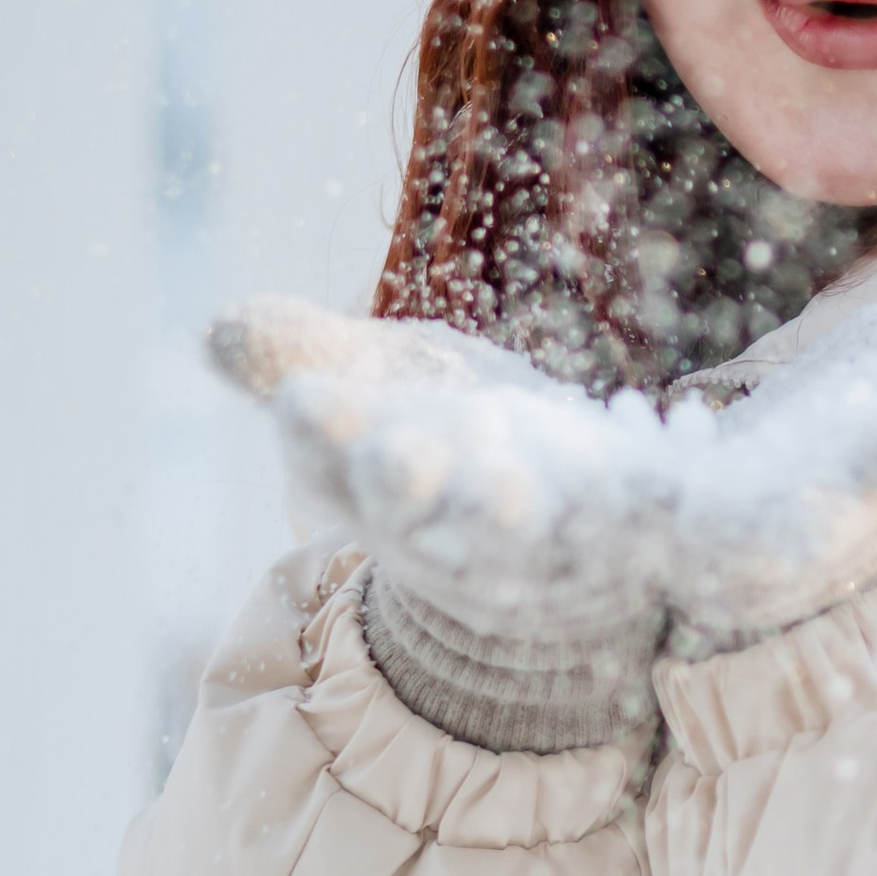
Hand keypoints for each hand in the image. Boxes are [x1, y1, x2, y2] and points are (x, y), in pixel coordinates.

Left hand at [206, 268, 876, 740]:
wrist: (628, 556)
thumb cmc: (788, 469)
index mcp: (724, 533)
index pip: (758, 536)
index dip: (776, 512)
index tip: (780, 489)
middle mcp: (595, 535)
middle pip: (548, 533)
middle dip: (493, 505)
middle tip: (429, 477)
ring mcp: (480, 500)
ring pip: (418, 496)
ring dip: (372, 459)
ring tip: (323, 413)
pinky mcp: (398, 433)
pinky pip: (332, 406)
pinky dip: (284, 369)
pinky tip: (237, 336)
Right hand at [209, 298, 676, 698]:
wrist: (542, 534)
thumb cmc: (435, 436)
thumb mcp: (364, 383)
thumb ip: (298, 354)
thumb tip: (215, 334)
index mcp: (361, 477)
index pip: (326, 456)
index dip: (319, 432)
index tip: (308, 401)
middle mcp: (433, 523)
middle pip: (410, 507)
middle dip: (406, 482)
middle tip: (403, 455)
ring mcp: (523, 541)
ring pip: (512, 533)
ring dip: (509, 515)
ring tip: (515, 492)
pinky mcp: (609, 537)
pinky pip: (629, 524)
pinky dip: (645, 505)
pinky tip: (661, 480)